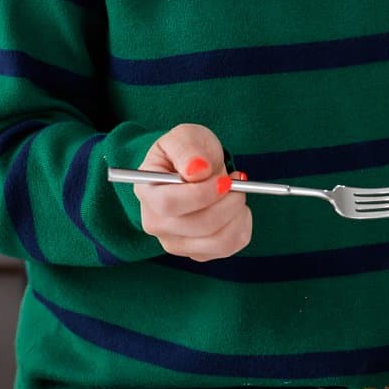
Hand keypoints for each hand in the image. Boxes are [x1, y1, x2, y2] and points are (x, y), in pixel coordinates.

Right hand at [136, 125, 250, 261]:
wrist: (194, 167)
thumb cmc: (187, 151)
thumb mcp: (185, 136)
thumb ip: (186, 148)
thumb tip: (196, 171)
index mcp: (147, 192)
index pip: (169, 204)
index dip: (201, 195)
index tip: (225, 181)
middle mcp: (155, 223)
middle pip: (199, 226)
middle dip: (228, 203)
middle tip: (238, 182)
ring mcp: (175, 242)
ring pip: (217, 241)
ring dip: (237, 214)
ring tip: (236, 192)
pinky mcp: (196, 253)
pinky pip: (229, 247)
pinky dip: (241, 226)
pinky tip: (235, 208)